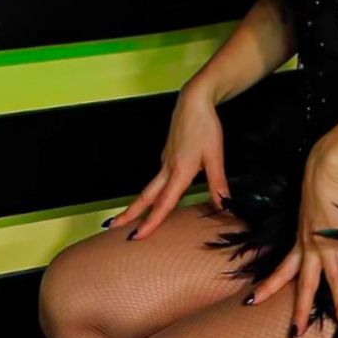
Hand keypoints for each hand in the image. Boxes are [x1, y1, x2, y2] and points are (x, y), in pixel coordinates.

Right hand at [106, 80, 231, 239]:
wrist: (194, 101)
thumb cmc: (204, 126)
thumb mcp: (215, 156)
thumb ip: (218, 183)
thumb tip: (224, 206)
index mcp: (179, 171)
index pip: (163, 203)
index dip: (151, 222)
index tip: (136, 237)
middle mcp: (167, 169)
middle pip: (145, 197)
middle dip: (129, 214)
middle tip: (113, 228)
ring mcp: (165, 161)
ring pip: (149, 188)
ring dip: (137, 205)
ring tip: (127, 218)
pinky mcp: (167, 156)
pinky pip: (157, 179)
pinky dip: (151, 193)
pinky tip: (154, 198)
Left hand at [248, 145, 337, 336]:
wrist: (324, 172)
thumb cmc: (320, 192)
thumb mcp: (316, 220)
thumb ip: (326, 239)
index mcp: (300, 243)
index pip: (283, 270)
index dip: (270, 286)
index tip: (253, 300)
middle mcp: (309, 247)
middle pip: (304, 284)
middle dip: (300, 311)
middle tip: (293, 334)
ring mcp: (326, 243)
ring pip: (332, 280)